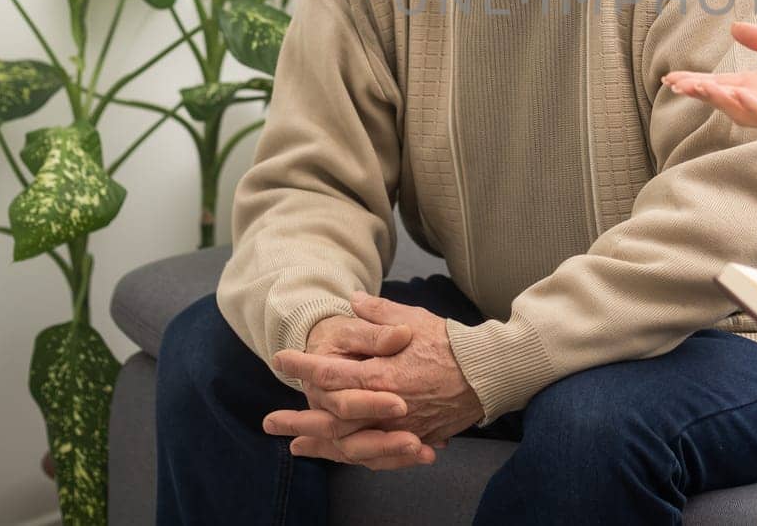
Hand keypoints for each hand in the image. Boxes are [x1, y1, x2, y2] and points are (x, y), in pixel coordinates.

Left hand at [273, 292, 482, 449]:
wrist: (487, 373)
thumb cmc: (450, 343)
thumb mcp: (413, 319)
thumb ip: (379, 313)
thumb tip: (353, 299)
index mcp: (380, 375)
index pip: (330, 373)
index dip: (302, 366)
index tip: (280, 360)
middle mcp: (384, 408)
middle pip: (330, 420)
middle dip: (297, 420)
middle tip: (268, 422)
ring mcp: (398, 428)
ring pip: (349, 444)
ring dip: (319, 445)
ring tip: (294, 446)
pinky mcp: (413, 439)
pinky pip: (376, 455)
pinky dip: (352, 456)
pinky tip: (337, 455)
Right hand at [662, 21, 756, 144]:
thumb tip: (734, 28)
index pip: (722, 85)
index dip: (698, 82)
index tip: (671, 78)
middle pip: (724, 99)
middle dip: (701, 92)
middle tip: (676, 84)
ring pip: (742, 111)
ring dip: (720, 100)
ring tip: (700, 87)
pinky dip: (754, 106)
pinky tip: (739, 94)